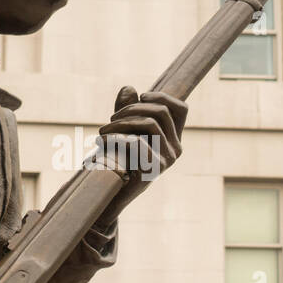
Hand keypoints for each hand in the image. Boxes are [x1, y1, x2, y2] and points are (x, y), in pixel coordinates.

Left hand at [94, 85, 186, 226]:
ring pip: (149, 124)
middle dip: (130, 108)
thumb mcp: (121, 130)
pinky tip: (102, 142)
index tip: (140, 98)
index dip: (161, 97)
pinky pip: (137, 143)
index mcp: (172, 138)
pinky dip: (115, 138)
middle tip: (110, 120)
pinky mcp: (153, 171)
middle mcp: (175, 149)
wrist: (109, 194)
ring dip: (119, 123)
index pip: (181, 108)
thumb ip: (126, 109)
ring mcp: (167, 161)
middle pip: (160, 111)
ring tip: (102, 132)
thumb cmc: (115, 159)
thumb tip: (129, 88)